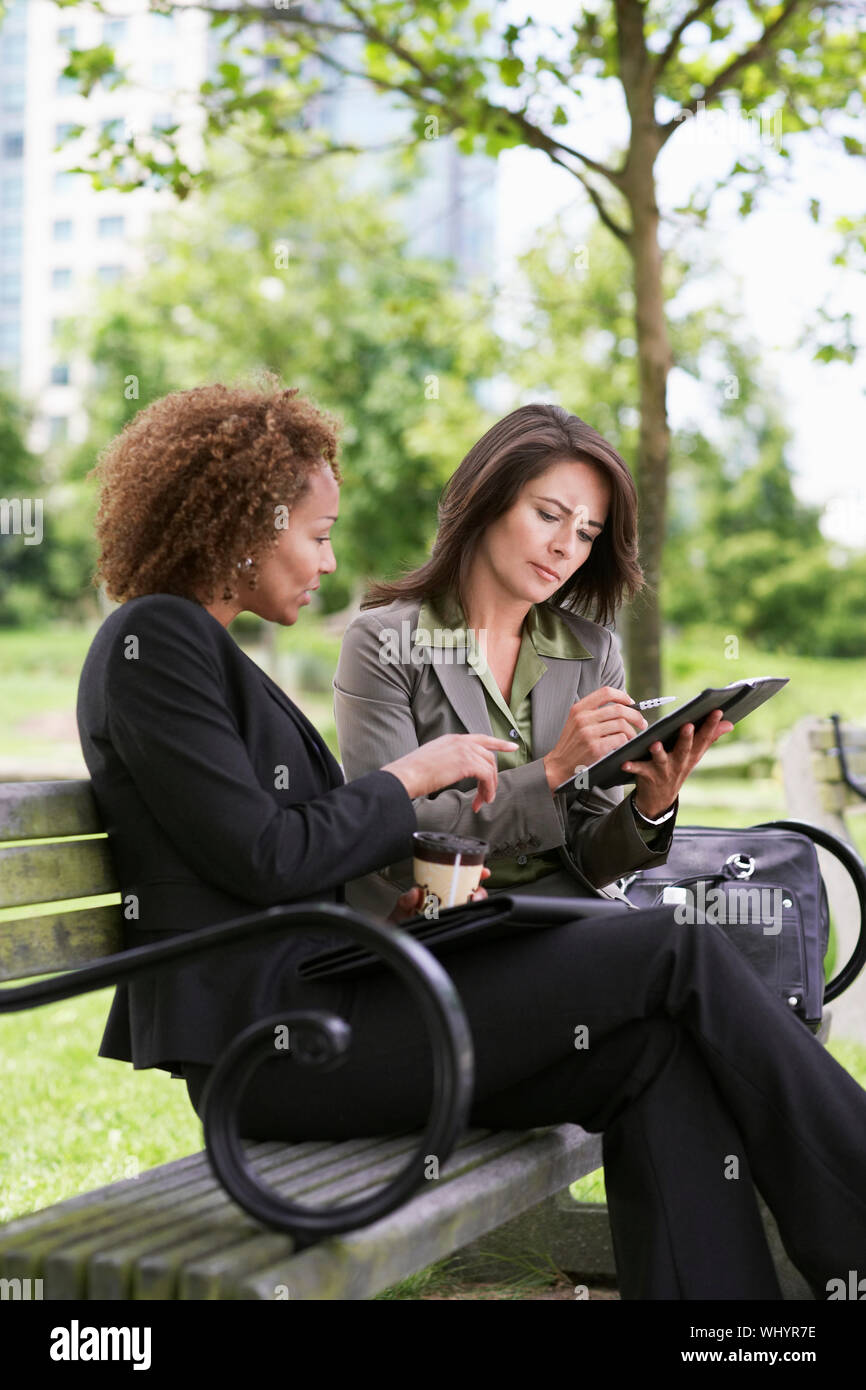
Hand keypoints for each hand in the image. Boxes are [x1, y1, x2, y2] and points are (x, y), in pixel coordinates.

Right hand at [383, 734, 518, 812]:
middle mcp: (460, 741)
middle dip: (491, 777)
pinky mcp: (466, 762)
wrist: (404, 775)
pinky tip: (481, 800)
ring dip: (489, 787)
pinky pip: (487, 776)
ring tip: (482, 801)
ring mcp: (464, 750)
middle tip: (487, 795)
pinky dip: (487, 789)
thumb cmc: (411, 773)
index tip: (512, 746)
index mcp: (451, 739)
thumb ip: (446, 760)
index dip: (499, 743)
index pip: (481, 738)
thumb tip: (451, 771)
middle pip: (488, 756)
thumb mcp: (431, 759)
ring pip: (489, 767)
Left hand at [387, 868, 490, 923]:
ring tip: (472, 904)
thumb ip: (405, 901)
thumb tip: (414, 892)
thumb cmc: (398, 924)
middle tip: (476, 894)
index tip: (482, 871)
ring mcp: (449, 916)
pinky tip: (468, 918)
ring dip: (476, 904)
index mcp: (435, 892)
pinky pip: (464, 923)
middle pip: (470, 894)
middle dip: (479, 891)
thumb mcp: (400, 909)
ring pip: (470, 908)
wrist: (394, 942)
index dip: (472, 874)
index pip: (457, 880)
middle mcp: (446, 903)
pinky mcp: (450, 929)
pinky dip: (470, 919)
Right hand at [542, 686, 649, 791]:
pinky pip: (619, 739)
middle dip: (635, 715)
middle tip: (642, 722)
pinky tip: (624, 745)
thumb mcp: (576, 722)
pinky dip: (625, 742)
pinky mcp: (595, 747)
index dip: (622, 696)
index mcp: (579, 708)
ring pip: (621, 724)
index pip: (606, 692)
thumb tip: (622, 706)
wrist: (559, 765)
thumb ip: (593, 712)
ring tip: (632, 736)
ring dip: (631, 731)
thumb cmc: (572, 744)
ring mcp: (588, 733)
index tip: (631, 702)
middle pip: (618, 709)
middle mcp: (583, 718)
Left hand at [621, 709, 733, 818]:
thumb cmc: (678, 768)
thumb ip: (710, 737)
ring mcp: (664, 770)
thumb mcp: (695, 755)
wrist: (660, 798)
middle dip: (686, 738)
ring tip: (655, 744)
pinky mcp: (647, 776)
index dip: (711, 725)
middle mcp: (679, 763)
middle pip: (684, 749)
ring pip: (662, 760)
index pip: (704, 739)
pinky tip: (625, 762)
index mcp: (691, 755)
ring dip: (659, 753)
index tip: (717, 711)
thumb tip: (729, 723)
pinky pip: (639, 770)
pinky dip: (632, 766)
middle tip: (688, 726)